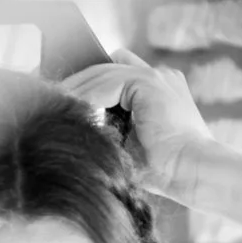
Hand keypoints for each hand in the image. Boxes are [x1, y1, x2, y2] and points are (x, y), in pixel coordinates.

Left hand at [65, 49, 215, 196]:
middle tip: (46, 99)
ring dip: (76, 90)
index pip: (113, 75)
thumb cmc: (167, 170)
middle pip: (102, 69)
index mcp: (159, 90)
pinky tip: (72, 112)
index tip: (60, 98)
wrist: (195, 172)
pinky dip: (87, 98)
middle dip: (74, 84)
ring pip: (101, 73)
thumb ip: (109, 128)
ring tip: (52, 107)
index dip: (86, 84)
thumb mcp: (130, 145)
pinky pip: (106, 83)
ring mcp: (155, 75)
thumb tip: (73, 127)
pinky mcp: (149, 82)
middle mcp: (159, 76)